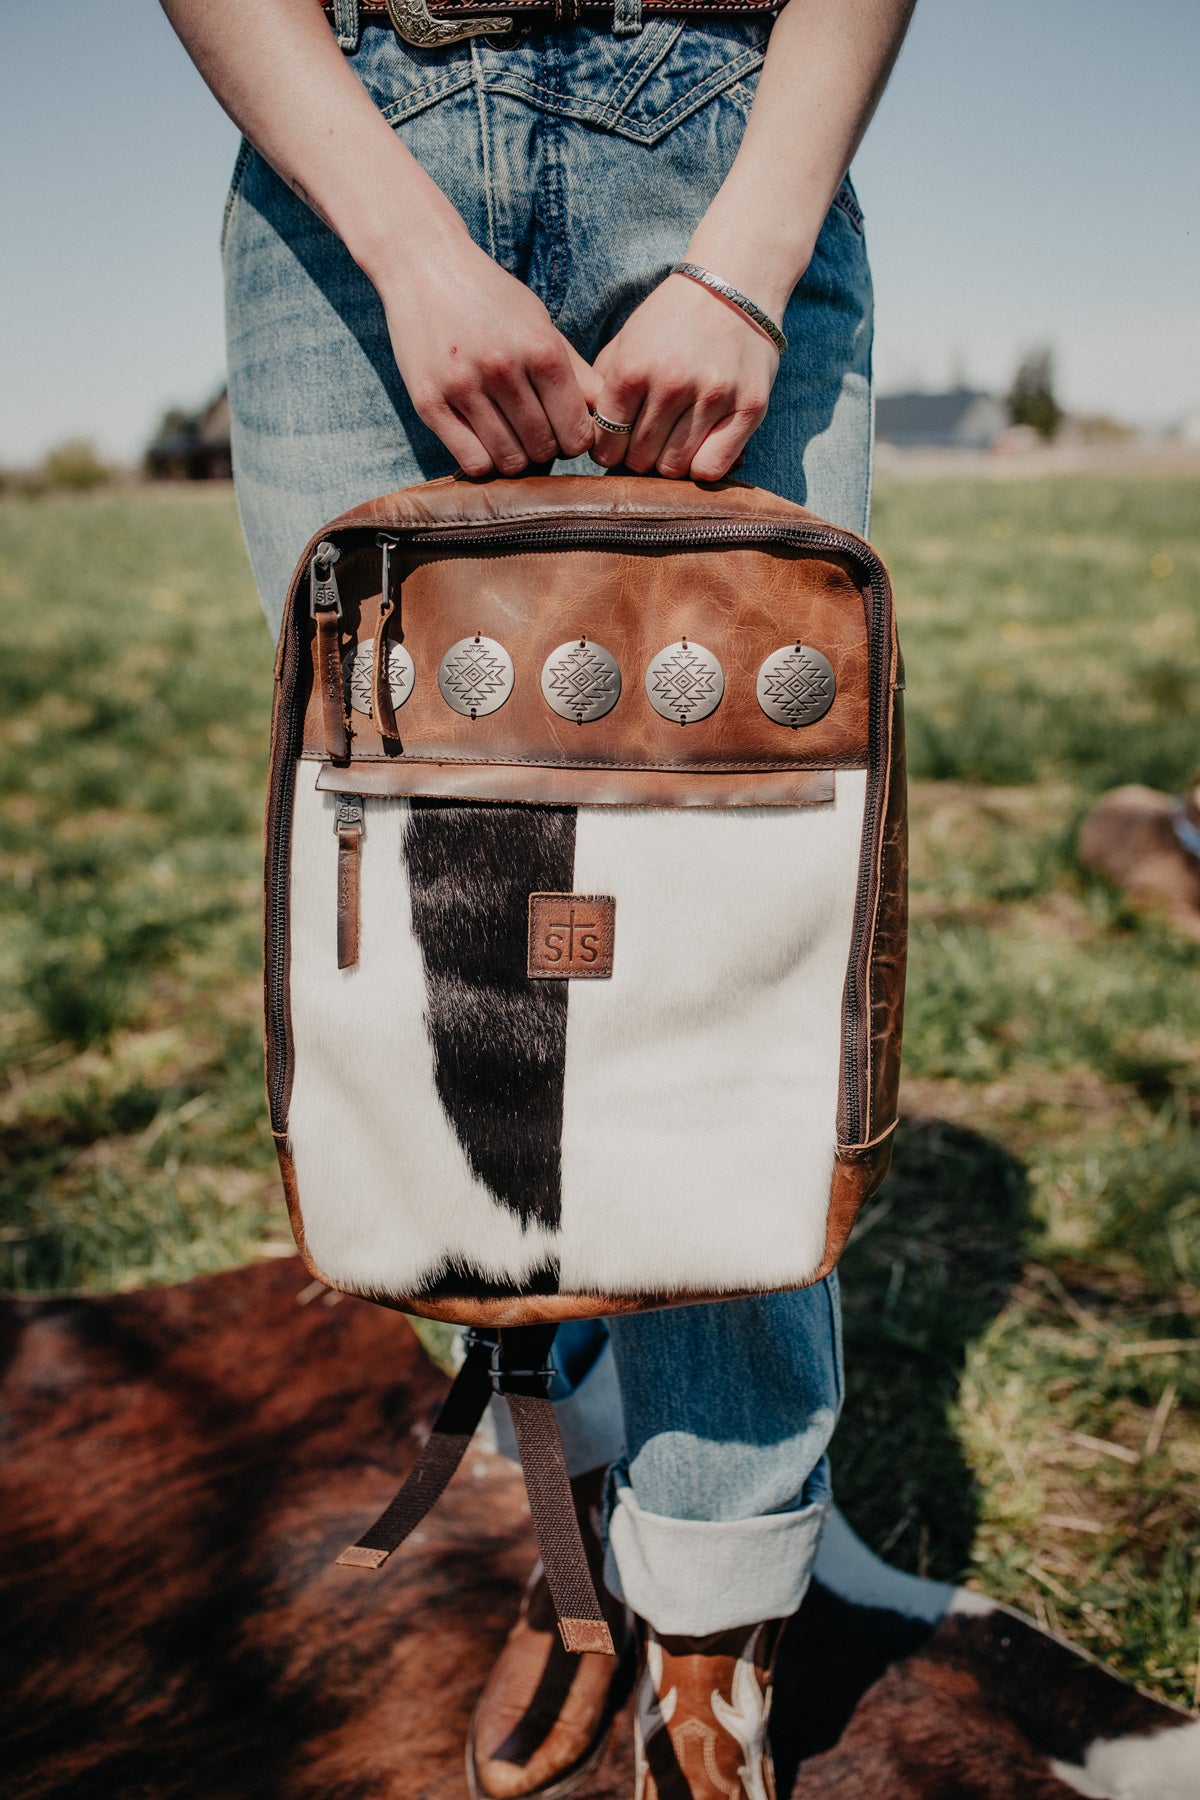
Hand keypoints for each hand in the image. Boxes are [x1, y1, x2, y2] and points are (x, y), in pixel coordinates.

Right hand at [374, 222, 596, 476]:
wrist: (425, 267)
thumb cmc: (491, 299)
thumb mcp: (540, 324)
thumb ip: (576, 373)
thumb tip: (608, 417)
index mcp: (540, 349)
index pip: (575, 431)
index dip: (575, 441)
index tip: (565, 432)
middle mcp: (503, 369)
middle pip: (543, 448)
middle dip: (546, 449)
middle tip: (536, 434)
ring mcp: (463, 387)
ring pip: (509, 460)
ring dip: (516, 458)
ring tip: (511, 437)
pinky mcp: (430, 403)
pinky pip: (472, 461)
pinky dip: (485, 461)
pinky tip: (485, 441)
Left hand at [589, 274, 781, 480]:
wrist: (733, 286)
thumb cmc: (672, 319)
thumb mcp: (626, 341)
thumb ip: (601, 386)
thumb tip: (587, 436)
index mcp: (633, 367)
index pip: (608, 442)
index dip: (608, 450)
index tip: (617, 445)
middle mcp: (672, 384)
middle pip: (640, 459)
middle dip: (638, 456)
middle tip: (647, 441)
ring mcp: (713, 396)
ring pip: (674, 467)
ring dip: (669, 461)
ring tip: (672, 442)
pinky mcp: (748, 408)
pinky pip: (712, 467)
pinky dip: (701, 466)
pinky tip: (699, 448)